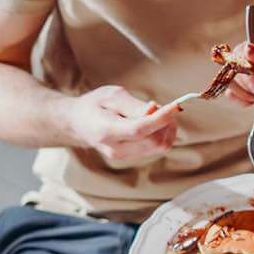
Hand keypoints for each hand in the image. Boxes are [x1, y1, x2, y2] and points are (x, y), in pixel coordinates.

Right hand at [64, 85, 180, 164]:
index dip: (161, 118)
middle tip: (161, 106)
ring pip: (159, 147)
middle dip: (166, 122)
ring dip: (166, 129)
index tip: (175, 106)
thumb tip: (153, 111)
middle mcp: (115, 149)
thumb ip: (133, 105)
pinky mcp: (132, 157)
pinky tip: (154, 123)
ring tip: (155, 113)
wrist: (78, 123)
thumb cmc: (94, 105)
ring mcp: (124, 156)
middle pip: (154, 141)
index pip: (139, 129)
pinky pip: (156, 148)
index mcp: (106, 131)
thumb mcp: (111, 95)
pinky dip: (162, 134)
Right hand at [226, 34, 253, 117]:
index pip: (243, 48)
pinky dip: (242, 100)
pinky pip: (230, 92)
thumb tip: (247, 48)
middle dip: (248, 82)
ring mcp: (245, 70)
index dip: (247, 65)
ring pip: (230, 78)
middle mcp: (253, 54)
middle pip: (234, 64)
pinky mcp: (241, 85)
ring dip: (246, 92)